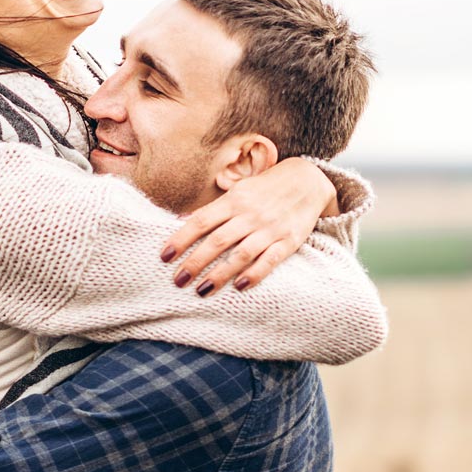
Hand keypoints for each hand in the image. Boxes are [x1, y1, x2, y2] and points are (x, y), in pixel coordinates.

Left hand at [163, 158, 336, 295]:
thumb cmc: (265, 188)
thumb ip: (214, 208)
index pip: (201, 221)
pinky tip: (240, 286)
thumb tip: (181, 220)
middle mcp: (250, 214)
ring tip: (202, 291)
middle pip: (217, 241)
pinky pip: (270, 260)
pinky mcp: (289, 241)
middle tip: (178, 281)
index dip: (180, 239)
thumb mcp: (239, 190)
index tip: (164, 257)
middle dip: (195, 262)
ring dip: (220, 274)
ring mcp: (270, 228)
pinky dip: (255, 274)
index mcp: (234, 200)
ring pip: (241, 254)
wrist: (308, 180)